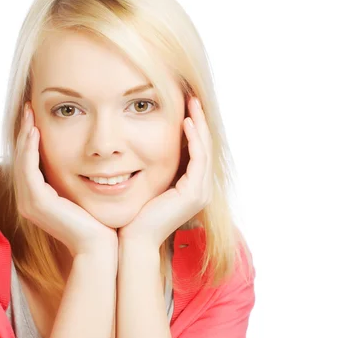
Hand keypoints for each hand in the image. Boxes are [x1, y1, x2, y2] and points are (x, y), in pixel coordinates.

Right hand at [13, 102, 117, 257]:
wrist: (100, 246)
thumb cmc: (98, 224)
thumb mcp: (82, 195)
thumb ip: (76, 179)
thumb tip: (86, 160)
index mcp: (37, 200)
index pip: (29, 164)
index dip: (30, 140)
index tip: (36, 117)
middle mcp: (29, 202)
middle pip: (22, 160)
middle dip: (25, 132)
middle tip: (29, 107)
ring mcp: (30, 204)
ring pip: (22, 162)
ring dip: (25, 136)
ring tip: (30, 113)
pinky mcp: (37, 203)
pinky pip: (29, 169)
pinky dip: (31, 149)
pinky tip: (36, 132)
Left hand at [118, 96, 212, 248]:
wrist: (134, 240)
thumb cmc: (134, 216)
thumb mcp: (145, 185)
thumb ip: (151, 169)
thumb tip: (139, 150)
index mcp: (190, 189)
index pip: (196, 152)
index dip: (192, 128)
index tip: (183, 106)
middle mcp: (200, 190)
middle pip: (204, 147)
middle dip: (198, 121)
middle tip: (191, 97)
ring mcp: (200, 193)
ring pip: (204, 149)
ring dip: (198, 124)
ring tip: (191, 103)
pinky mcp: (194, 193)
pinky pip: (198, 158)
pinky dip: (193, 139)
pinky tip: (185, 122)